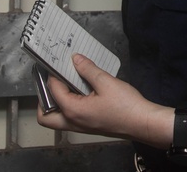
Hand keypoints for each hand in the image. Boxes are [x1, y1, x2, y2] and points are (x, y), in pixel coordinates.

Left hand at [37, 54, 171, 147]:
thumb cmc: (125, 105)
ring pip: (56, 120)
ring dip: (55, 104)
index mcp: (73, 111)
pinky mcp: (88, 126)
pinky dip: (67, 107)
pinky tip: (81, 92)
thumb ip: (88, 70)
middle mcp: (72, 122)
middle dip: (44, 98)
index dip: (53, 75)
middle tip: (54, 82)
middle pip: (45, 116)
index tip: (58, 63)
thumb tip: (75, 59)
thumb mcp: (106, 82)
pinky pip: (69, 119)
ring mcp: (80, 127)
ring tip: (66, 86)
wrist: (142, 122)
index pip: (53, 91)